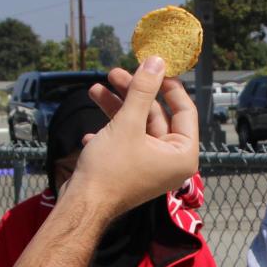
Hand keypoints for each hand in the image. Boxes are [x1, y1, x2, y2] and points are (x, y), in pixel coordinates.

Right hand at [64, 58, 198, 219]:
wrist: (82, 206)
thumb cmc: (110, 169)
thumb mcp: (127, 123)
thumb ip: (143, 90)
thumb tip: (157, 61)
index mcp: (182, 153)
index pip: (184, 109)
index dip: (167, 85)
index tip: (152, 66)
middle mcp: (171, 161)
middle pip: (157, 115)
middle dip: (133, 93)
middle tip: (115, 73)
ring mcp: (152, 166)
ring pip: (138, 126)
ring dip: (117, 107)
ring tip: (95, 90)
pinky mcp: (133, 169)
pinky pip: (126, 142)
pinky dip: (110, 131)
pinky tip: (91, 132)